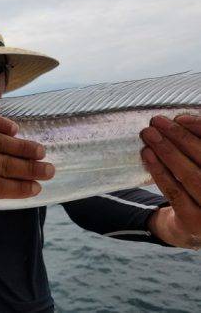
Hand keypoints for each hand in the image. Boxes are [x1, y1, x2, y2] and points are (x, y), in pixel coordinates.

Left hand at [141, 114, 200, 248]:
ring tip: (149, 135)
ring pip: (189, 176)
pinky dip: (159, 172)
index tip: (181, 118)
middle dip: (179, 138)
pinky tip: (147, 155)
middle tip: (157, 122)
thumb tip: (180, 121)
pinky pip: (174, 192)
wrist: (196, 225)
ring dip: (167, 152)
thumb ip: (198, 148)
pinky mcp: (194, 221)